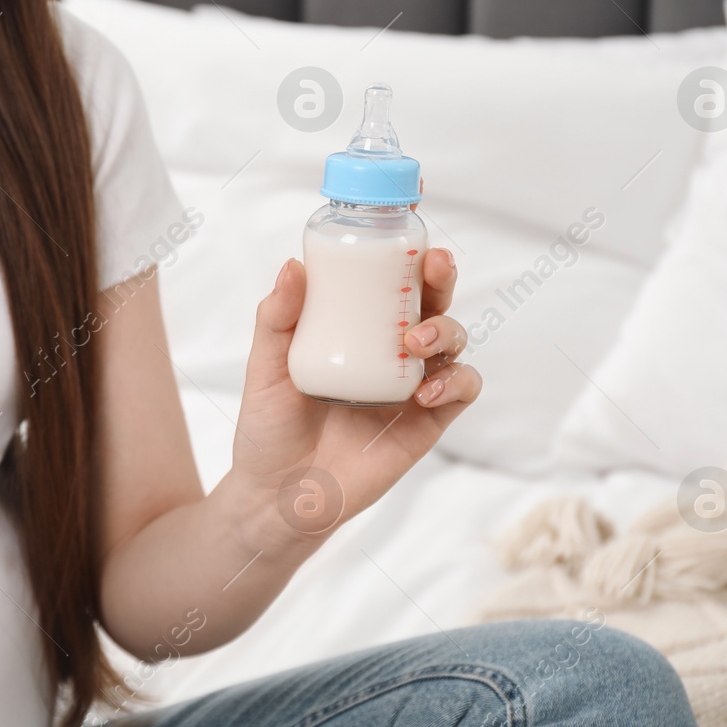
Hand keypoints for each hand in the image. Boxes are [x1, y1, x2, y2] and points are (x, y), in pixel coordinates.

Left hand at [231, 250, 479, 545]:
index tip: (410, 231)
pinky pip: (461, 390)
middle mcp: (390, 351)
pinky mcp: (427, 422)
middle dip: (440, 277)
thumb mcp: (265, 367)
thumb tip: (293, 265)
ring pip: (452, 340)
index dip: (406, 255)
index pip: (388, 282)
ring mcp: (412, 384)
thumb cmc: (269, 427)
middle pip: (431, 301)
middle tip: (434, 267)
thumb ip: (277, 318)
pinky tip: (426, 390)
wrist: (278, 495)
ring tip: (414, 341)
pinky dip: (456, 381)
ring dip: (445, 330)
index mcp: (354, 329)